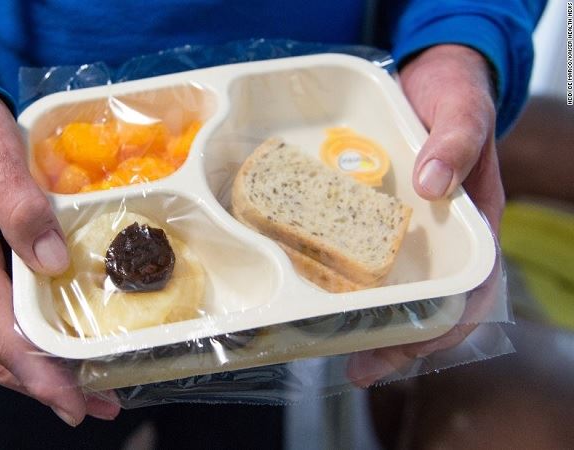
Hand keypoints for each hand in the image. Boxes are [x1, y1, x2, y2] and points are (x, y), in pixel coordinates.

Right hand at [0, 89, 119, 424]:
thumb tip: (54, 263)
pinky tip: (76, 345)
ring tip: (100, 392)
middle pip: (5, 349)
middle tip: (102, 406)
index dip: (36, 371)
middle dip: (50, 385)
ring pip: (11, 339)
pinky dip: (47, 341)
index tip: (71, 399)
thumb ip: (18, 204)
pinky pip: (17, 316)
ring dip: (52, 371)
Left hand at [347, 45, 505, 385]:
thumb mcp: (462, 108)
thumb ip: (456, 140)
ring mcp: (410, 229)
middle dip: (402, 342)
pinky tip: (325, 300)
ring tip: (338, 353)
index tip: (418, 347)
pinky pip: (366, 256)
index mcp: (475, 221)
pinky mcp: (377, 216)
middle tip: (363, 369)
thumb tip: (433, 184)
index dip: (450, 324)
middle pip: (432, 303)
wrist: (431, 73)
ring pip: (398, 288)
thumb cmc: (455, 92)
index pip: (474, 288)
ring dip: (374, 325)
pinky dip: (353, 284)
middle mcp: (443, 235)